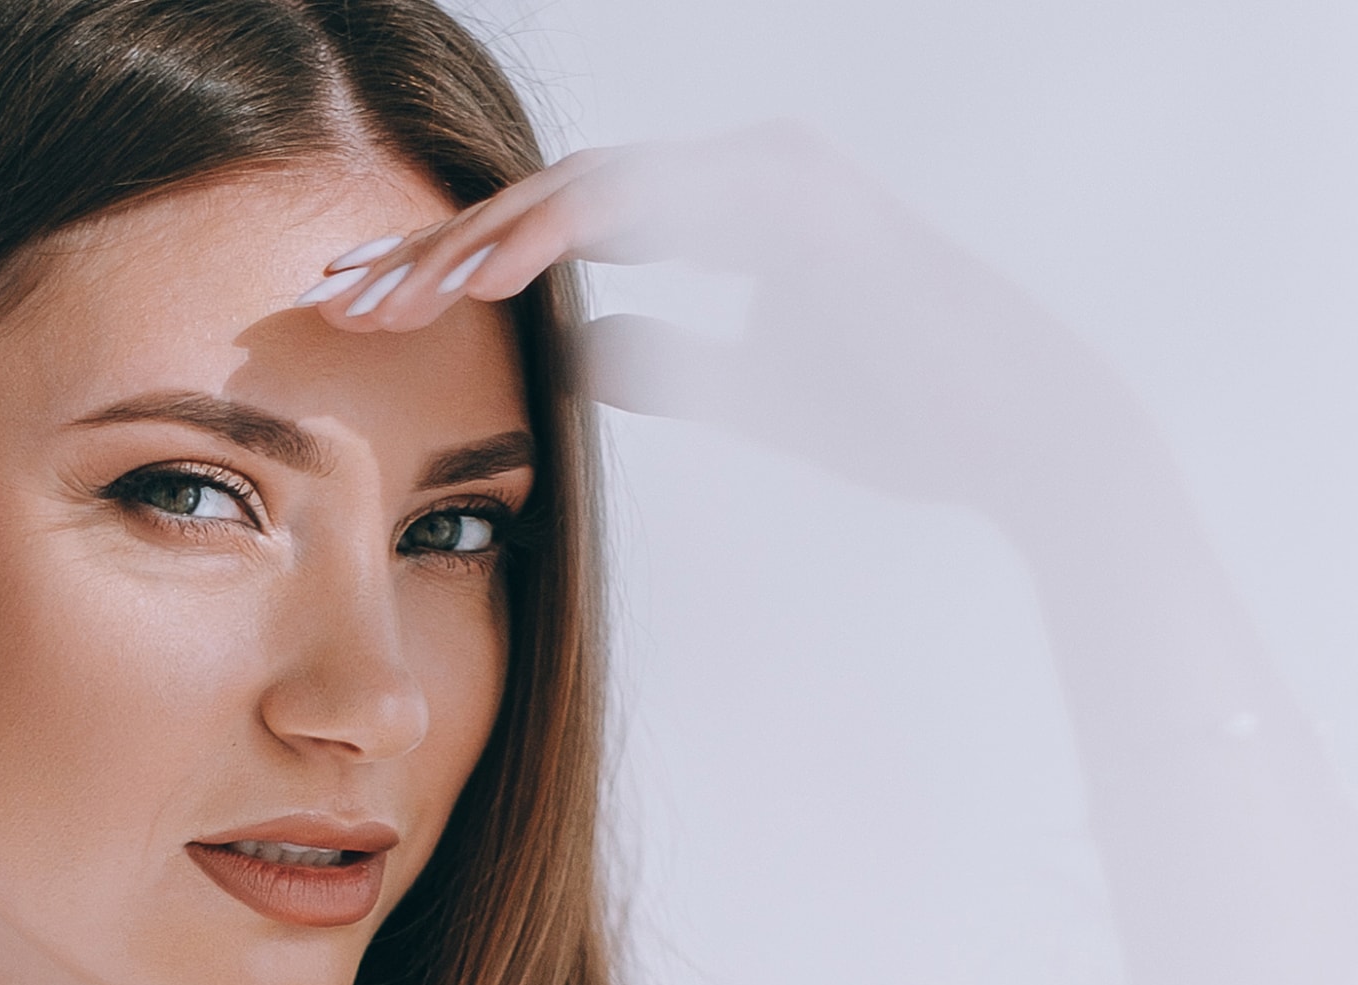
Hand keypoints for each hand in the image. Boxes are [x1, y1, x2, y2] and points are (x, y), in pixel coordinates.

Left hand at [304, 122, 1167, 526]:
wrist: (1019, 442)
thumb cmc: (897, 418)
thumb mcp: (734, 390)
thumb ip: (648, 356)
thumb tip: (558, 351)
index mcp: (725, 210)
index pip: (561, 229)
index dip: (458, 267)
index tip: (369, 311)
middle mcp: (740, 172)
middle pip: (551, 197)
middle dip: (438, 248)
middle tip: (339, 295)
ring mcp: (769, 169)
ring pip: (582, 188)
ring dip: (476, 241)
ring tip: (388, 296)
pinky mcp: (793, 191)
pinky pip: (645, 201)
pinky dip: (553, 234)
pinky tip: (477, 279)